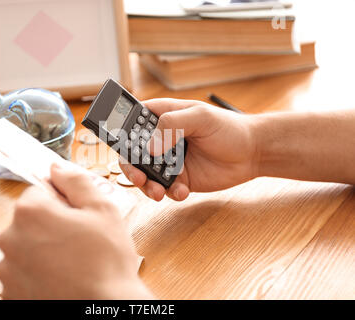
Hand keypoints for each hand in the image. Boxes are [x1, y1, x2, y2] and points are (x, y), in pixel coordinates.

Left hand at [0, 164, 152, 298]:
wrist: (104, 308)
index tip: (77, 217)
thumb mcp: (102, 210)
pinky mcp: (10, 294)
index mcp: (30, 212)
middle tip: (78, 242)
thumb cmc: (106, 261)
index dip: (61, 202)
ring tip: (72, 264)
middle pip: (29, 221)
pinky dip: (37, 275)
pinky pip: (22, 274)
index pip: (38, 192)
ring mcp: (7, 269)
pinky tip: (61, 280)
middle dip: (50, 226)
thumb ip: (76, 181)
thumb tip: (56, 167)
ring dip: (43, 251)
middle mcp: (10, 238)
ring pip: (26, 248)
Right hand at [120, 98, 257, 200]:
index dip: (120, 132)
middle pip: (133, 153)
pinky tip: (182, 192)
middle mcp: (162, 140)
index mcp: (163, 117)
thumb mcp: (201, 117)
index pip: (132, 121)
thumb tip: (150, 147)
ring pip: (145, 174)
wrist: (252, 153)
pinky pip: (165, 189)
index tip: (120, 145)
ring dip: (147, 185)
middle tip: (138, 177)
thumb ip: (173, 125)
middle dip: (131, 167)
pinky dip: (169, 193)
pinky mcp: (179, 179)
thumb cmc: (228, 128)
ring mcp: (169, 161)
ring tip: (157, 192)